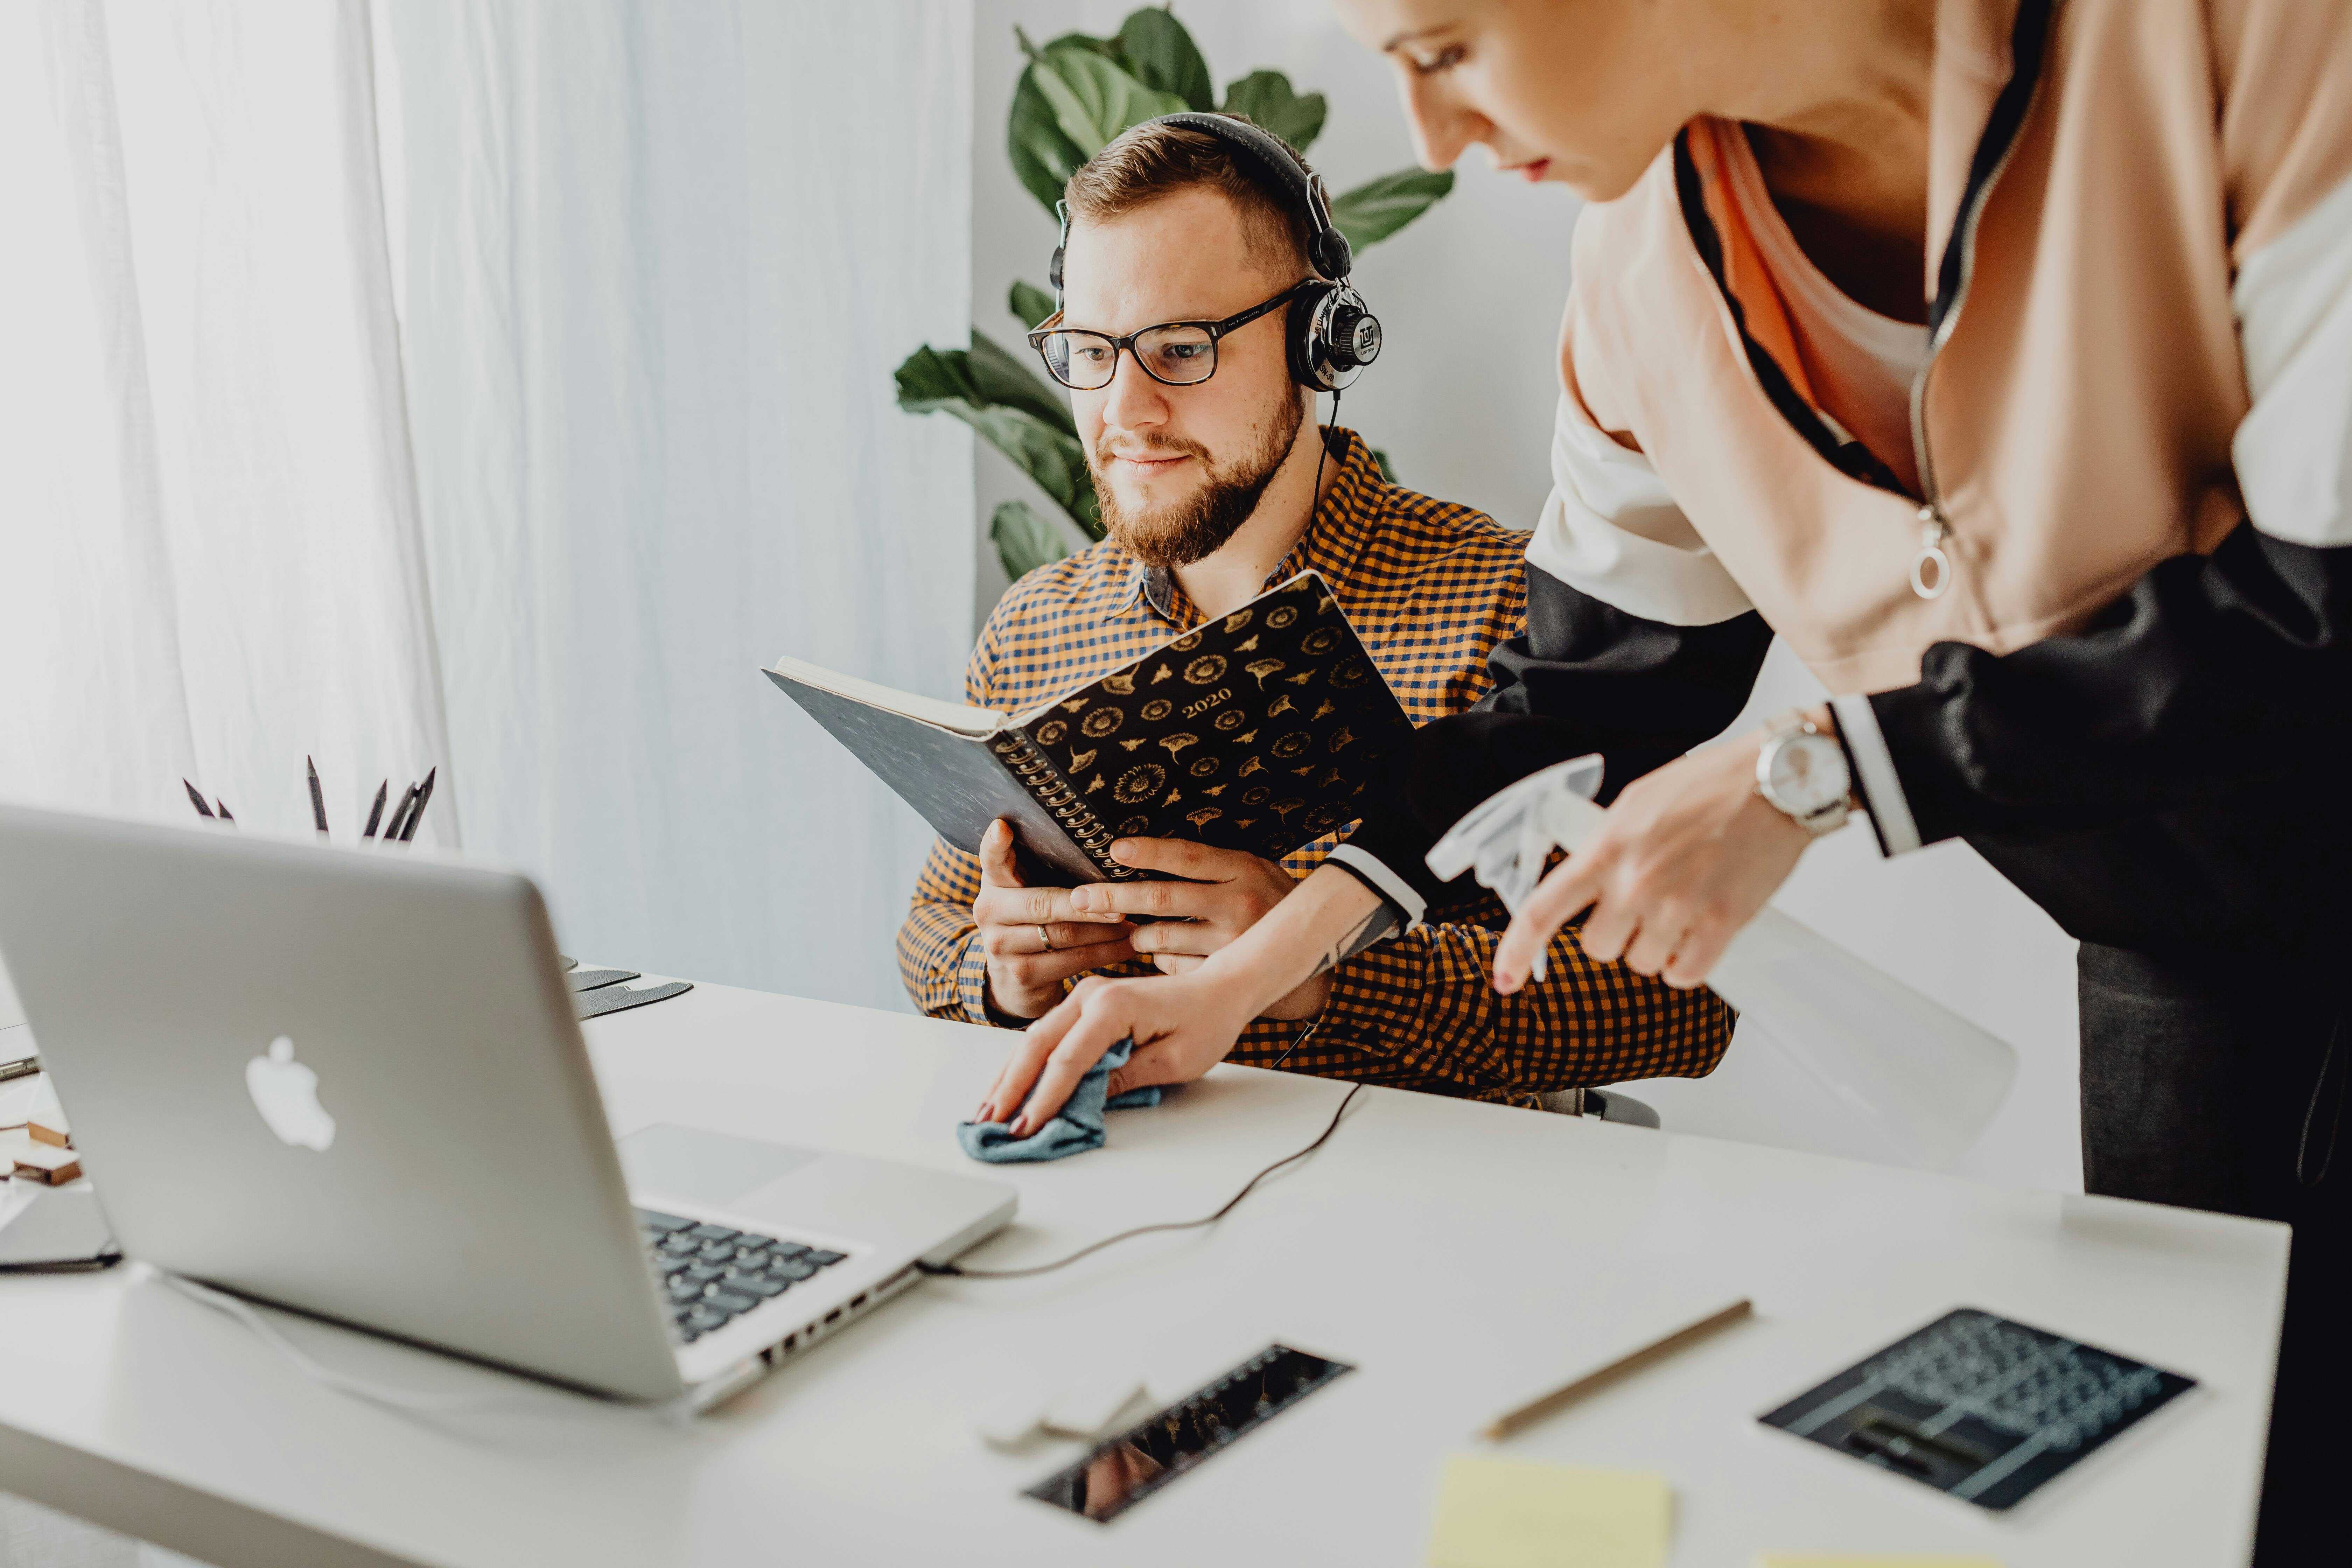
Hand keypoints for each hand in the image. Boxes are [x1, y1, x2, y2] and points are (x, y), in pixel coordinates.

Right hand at [971, 819, 1135, 1019]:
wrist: (1013, 980)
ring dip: (1105, 931)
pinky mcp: (1021, 975)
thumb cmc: (1033, 922)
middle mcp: (989, 912)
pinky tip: (1127, 946)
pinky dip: (1105, 953)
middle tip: (1126, 901)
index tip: (1003, 828)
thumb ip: (1042, 868)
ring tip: (1135, 923)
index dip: (995, 844)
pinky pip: (1071, 962)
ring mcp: (1001, 946)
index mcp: (993, 884)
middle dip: (1089, 905)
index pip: (991, 859)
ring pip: (1063, 935)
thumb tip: (1102, 841)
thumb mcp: (1027, 892)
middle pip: (1043, 904)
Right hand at [973, 969, 1256, 1134]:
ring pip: (1034, 1038)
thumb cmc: (1206, 1022)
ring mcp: (1083, 996)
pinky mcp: (1083, 1004)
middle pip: (1037, 1044)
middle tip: (989, 1125)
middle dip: (1011, 1088)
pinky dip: (1025, 1063)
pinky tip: (1010, 1087)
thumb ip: (1125, 1079)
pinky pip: (1046, 1036)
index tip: (1026, 1129)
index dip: (1045, 1098)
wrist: (1219, 990)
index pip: (1068, 1060)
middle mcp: (1090, 995)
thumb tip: (1081, 1103)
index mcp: (1114, 1006)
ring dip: (1010, 1076)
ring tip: (986, 1112)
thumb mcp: (1175, 1062)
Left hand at [1069, 838, 1328, 1019]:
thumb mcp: (1252, 870)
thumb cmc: (1272, 901)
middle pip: (1161, 898)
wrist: (1312, 952)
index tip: (1113, 849)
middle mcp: (1237, 903)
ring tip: (1132, 933)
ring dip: (1136, 936)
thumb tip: (1146, 852)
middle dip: (1113, 898)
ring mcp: (1230, 942)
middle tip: (1079, 899)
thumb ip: (1211, 864)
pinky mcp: (1223, 974)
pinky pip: (1172, 966)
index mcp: (1242, 869)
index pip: (1186, 857)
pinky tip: (1163, 955)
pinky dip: (1159, 961)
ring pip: (1160, 938)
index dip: (1148, 853)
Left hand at [1493, 725, 1816, 992]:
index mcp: (1607, 848)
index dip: (1517, 950)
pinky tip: (1699, 931)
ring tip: (1681, 904)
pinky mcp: (1721, 924)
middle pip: (1598, 947)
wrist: (1778, 781)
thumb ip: (1604, 842)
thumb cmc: (1712, 785)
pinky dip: (1689, 961)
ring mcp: (1678, 906)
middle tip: (1641, 905)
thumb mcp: (1638, 801)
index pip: (1543, 910)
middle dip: (1615, 933)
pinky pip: (1685, 973)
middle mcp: (1636, 882)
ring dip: (1656, 945)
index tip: (1503, 977)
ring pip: (1643, 962)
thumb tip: (1584, 873)